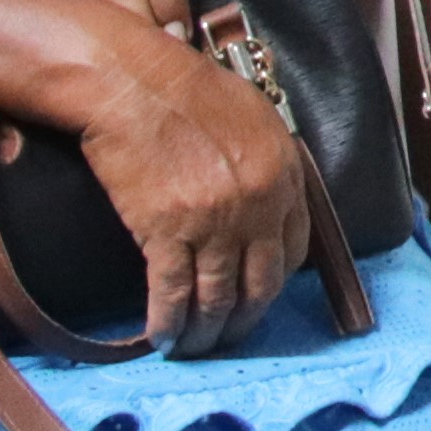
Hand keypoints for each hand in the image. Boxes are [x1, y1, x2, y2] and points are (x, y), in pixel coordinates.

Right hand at [76, 42, 314, 354]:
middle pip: (261, 283)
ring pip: (219, 297)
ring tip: (192, 347)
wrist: (135, 82)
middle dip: (244, 320)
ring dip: (205, 333)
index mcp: (284, 176)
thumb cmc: (186, 90)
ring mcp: (216, 221)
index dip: (275, 282)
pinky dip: (168, 323)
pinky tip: (160, 339)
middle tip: (226, 339)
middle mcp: (259, 204)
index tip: (258, 297)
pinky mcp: (168, 231)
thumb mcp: (254, 119)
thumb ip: (266, 164)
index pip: (295, 249)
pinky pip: (174, 293)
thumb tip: (264, 201)